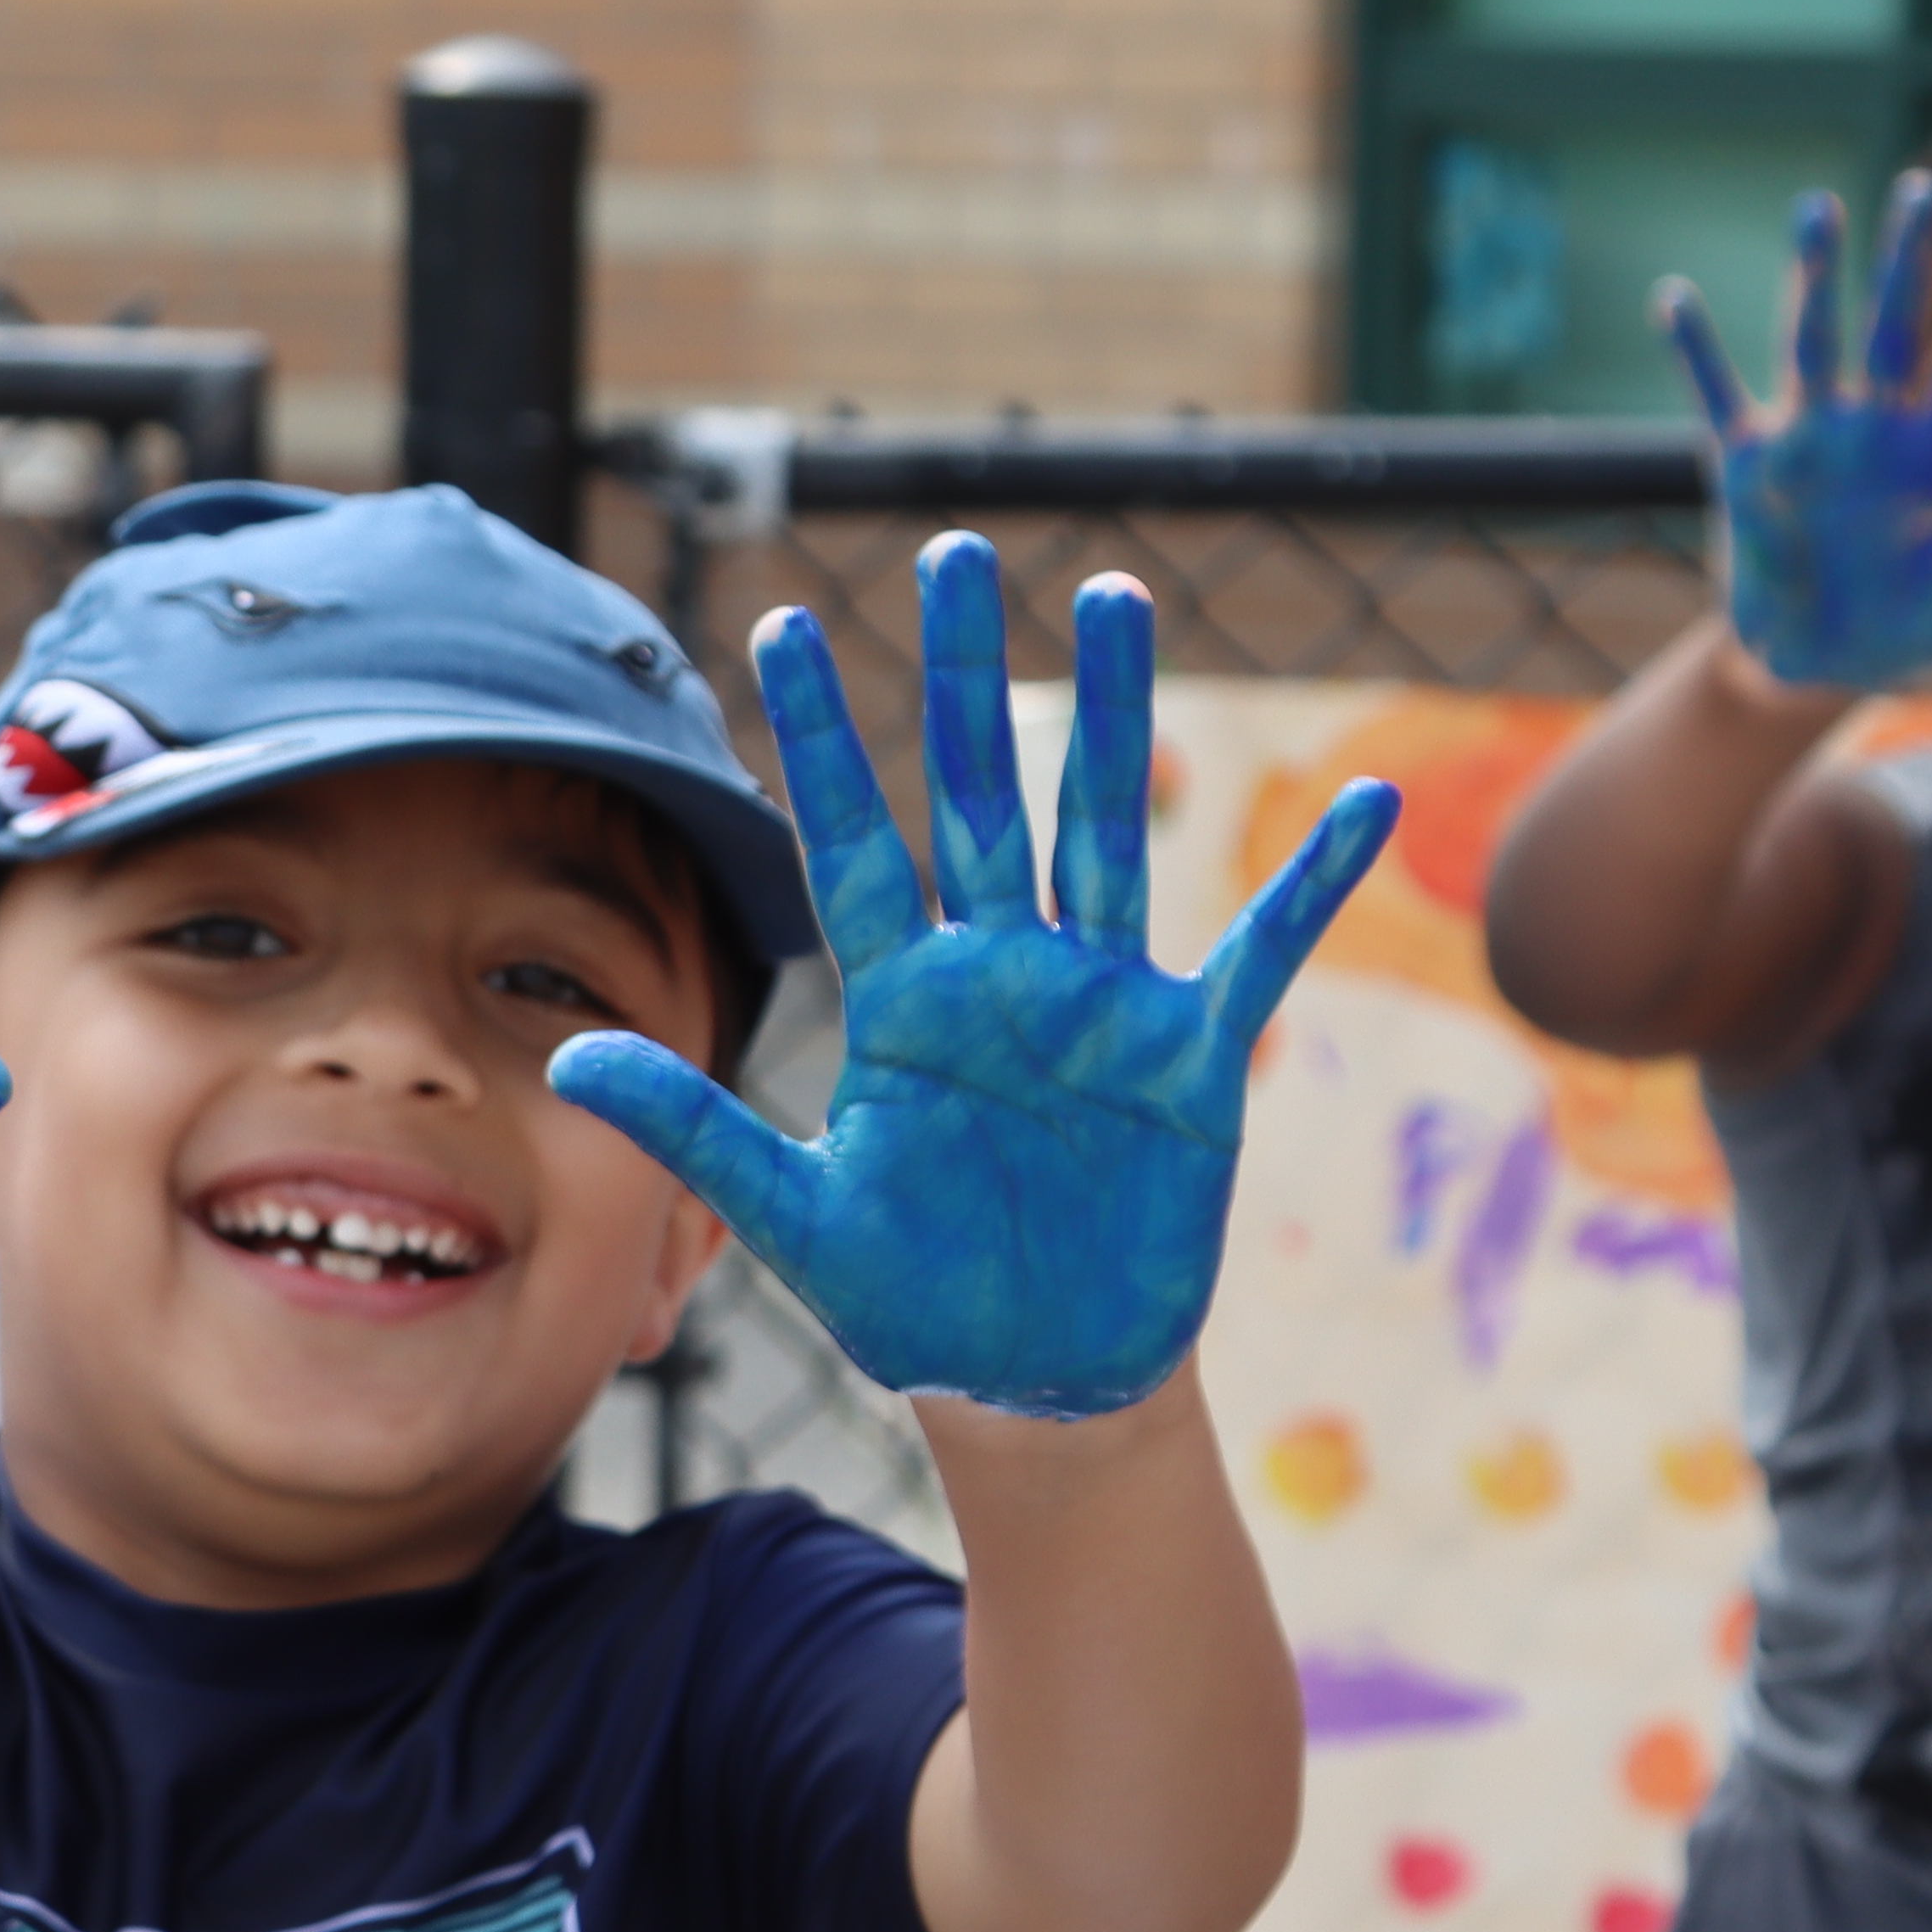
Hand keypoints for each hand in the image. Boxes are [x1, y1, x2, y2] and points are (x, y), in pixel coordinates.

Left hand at [549, 534, 1390, 1420]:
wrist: (1035, 1380)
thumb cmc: (913, 1300)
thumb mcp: (795, 1216)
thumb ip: (697, 1126)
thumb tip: (568, 1054)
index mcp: (905, 1001)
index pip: (851, 843)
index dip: (816, 739)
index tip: (774, 626)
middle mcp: (1001, 974)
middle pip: (983, 793)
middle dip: (968, 676)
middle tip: (956, 550)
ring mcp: (1102, 1005)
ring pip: (1106, 830)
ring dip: (1117, 717)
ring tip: (1117, 596)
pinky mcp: (1192, 1059)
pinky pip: (1259, 950)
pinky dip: (1313, 881)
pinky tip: (1363, 801)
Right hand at [1661, 174, 1931, 697]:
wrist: (1809, 665)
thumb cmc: (1900, 635)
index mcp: (1930, 458)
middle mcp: (1870, 433)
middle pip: (1894, 329)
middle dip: (1907, 262)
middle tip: (1925, 189)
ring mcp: (1806, 442)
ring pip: (1812, 342)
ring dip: (1813, 277)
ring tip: (1819, 206)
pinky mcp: (1745, 467)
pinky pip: (1715, 398)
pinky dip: (1696, 352)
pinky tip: (1675, 299)